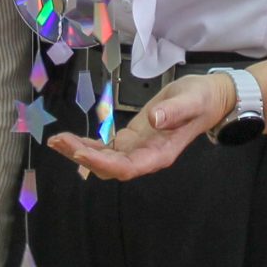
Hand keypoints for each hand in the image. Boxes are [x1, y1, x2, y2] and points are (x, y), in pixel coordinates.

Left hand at [49, 70, 232, 181]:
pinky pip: (106, 148)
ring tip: (57, 140)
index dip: (102, 163)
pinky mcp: (132, 140)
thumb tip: (154, 120)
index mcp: (160, 154)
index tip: (81, 152)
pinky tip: (71, 140)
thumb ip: (173, 112)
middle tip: (59, 141)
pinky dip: (87, 145)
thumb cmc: (202, 99)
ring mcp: (137, 150)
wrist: (209, 98)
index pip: (126, 167)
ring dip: (79, 152)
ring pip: (104, 160)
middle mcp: (146, 157)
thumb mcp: (191, 101)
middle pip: (109, 167)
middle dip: (83, 157)